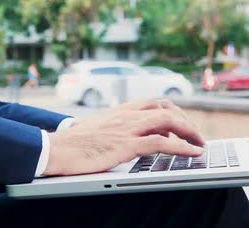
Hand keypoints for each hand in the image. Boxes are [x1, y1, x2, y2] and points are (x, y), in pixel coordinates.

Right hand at [44, 99, 204, 175]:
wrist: (55, 149)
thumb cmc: (71, 143)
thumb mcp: (93, 128)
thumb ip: (108, 127)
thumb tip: (110, 134)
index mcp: (117, 111)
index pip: (152, 103)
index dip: (172, 112)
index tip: (181, 124)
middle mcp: (124, 115)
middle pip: (164, 107)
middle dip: (184, 120)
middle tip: (194, 135)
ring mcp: (125, 129)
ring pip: (167, 121)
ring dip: (189, 132)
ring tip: (199, 144)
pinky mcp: (125, 145)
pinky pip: (160, 142)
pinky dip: (181, 147)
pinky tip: (191, 152)